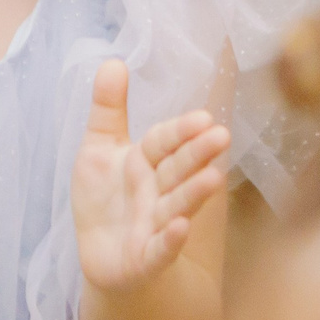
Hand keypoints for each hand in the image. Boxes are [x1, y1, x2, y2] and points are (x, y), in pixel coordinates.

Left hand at [71, 60, 231, 296]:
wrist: (100, 253)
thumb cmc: (105, 197)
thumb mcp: (99, 147)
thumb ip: (108, 108)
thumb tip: (114, 61)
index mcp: (145, 161)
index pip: (164, 141)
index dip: (180, 130)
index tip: (203, 117)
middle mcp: (156, 190)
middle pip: (177, 169)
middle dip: (197, 153)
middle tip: (220, 136)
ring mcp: (154, 225)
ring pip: (177, 205)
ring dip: (194, 192)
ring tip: (213, 178)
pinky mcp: (146, 258)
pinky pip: (160, 250)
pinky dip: (170, 239)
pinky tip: (180, 228)